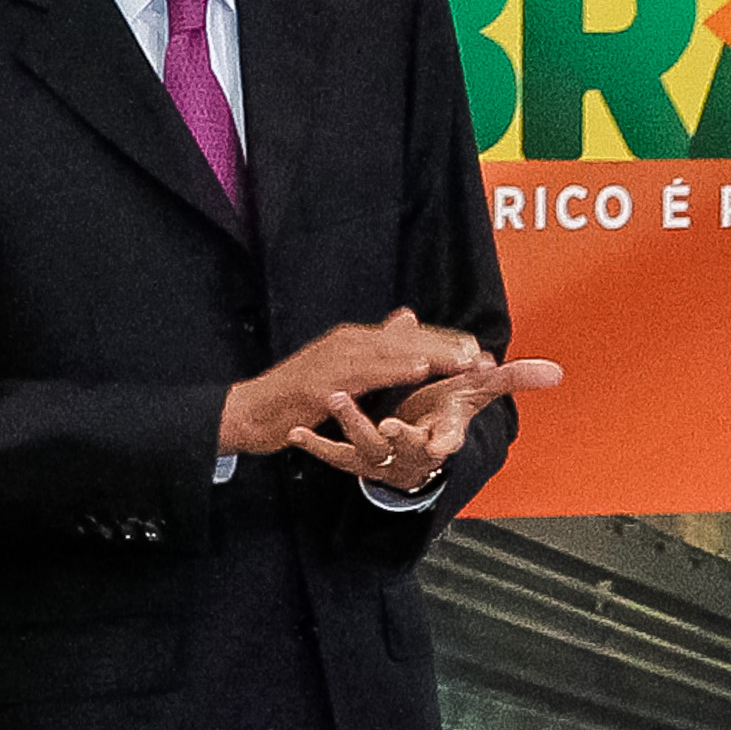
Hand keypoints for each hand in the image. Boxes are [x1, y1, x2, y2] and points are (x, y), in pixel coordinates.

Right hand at [218, 309, 489, 455]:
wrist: (250, 412)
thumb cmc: (296, 394)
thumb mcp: (339, 365)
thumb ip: (375, 345)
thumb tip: (407, 317)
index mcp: (352, 340)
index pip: (405, 336)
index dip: (442, 342)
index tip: (477, 349)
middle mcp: (345, 343)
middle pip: (404, 340)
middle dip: (444, 346)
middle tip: (480, 353)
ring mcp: (332, 361)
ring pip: (391, 352)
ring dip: (430, 354)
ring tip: (462, 359)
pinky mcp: (323, 383)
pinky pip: (365, 373)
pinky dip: (395, 367)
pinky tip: (420, 367)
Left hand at [290, 356, 564, 490]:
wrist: (408, 452)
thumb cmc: (440, 415)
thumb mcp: (471, 395)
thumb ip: (507, 381)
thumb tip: (555, 372)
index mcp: (439, 435)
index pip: (448, 440)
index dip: (446, 443)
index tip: (442, 447)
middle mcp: (411, 451)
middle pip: (404, 446)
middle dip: (393, 433)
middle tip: (384, 422)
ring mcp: (381, 457)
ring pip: (364, 448)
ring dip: (351, 425)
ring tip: (336, 400)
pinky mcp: (353, 458)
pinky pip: (332, 455)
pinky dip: (314, 445)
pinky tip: (295, 435)